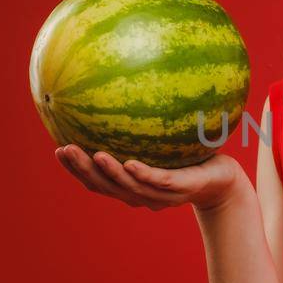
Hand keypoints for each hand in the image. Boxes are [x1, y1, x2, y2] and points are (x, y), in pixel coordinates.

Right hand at [55, 145, 246, 212]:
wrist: (225, 180)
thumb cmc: (191, 159)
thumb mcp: (165, 139)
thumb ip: (142, 126)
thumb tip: (121, 87)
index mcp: (132, 184)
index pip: (97, 179)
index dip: (76, 168)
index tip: (57, 149)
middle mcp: (142, 194)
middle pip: (106, 186)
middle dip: (83, 169)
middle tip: (64, 150)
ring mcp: (162, 194)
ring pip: (129, 187)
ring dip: (109, 173)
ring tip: (92, 155)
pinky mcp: (182, 189)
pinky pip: (160, 182)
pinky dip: (143, 175)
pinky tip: (130, 163)